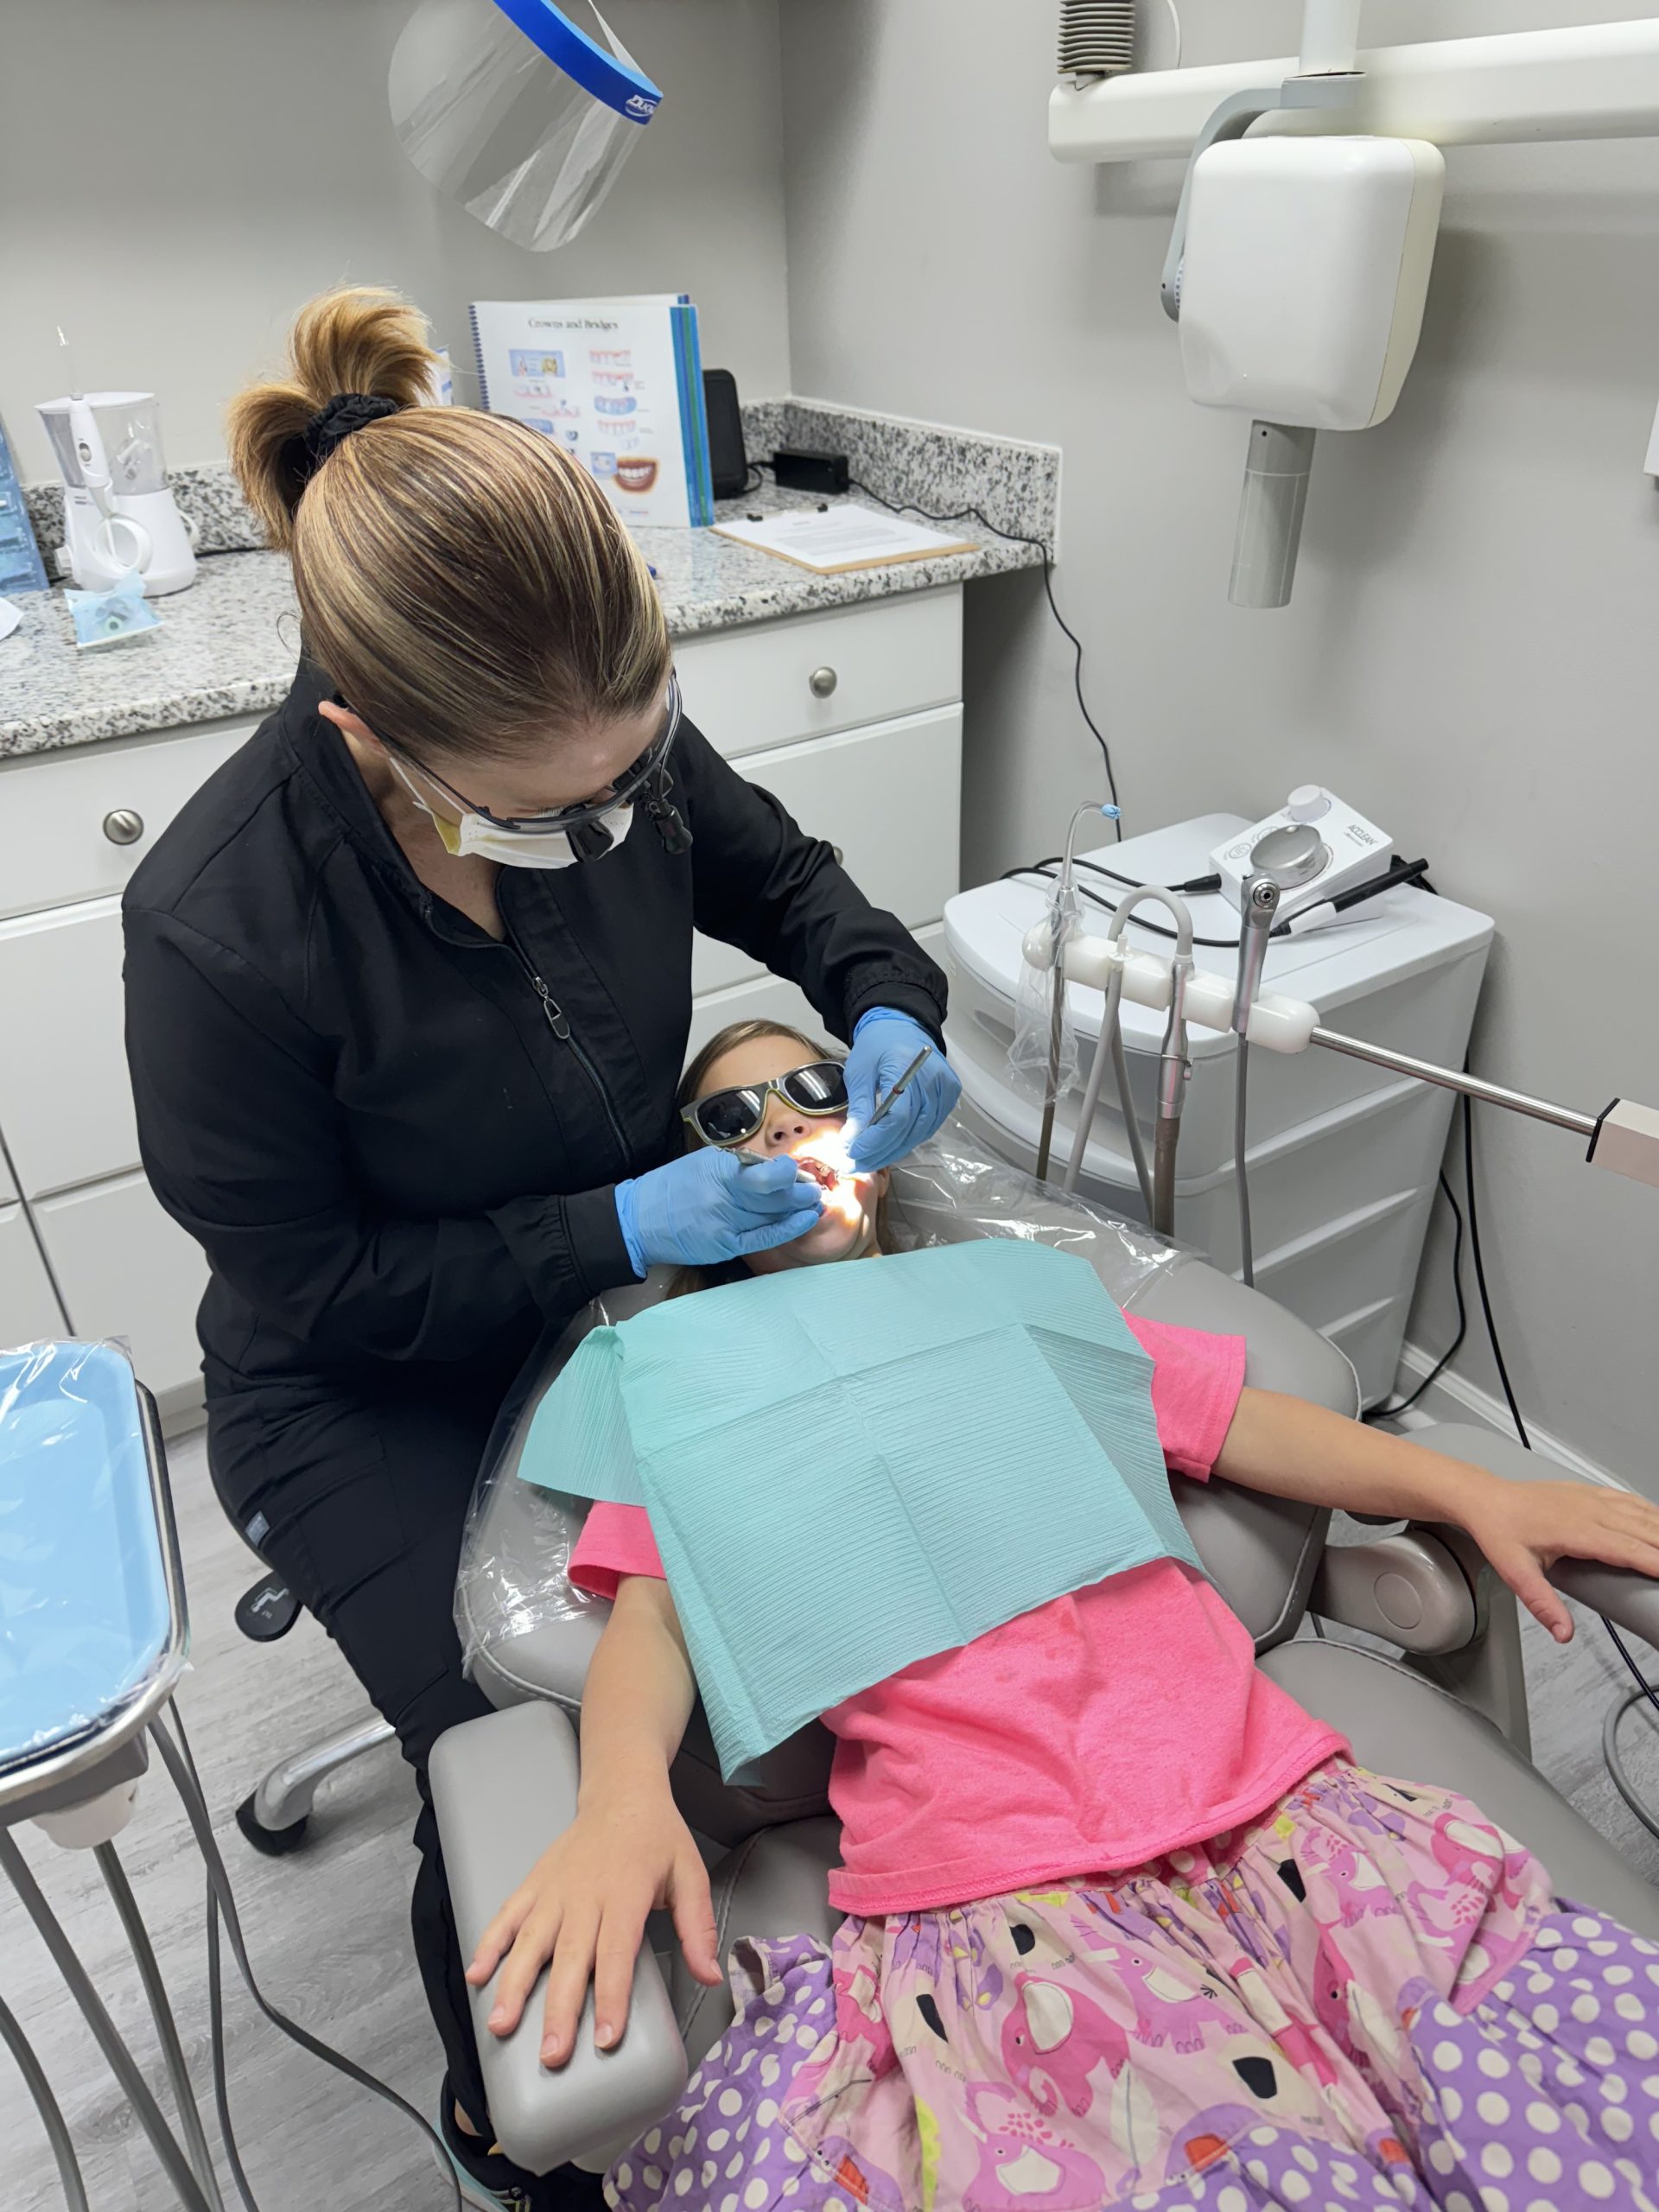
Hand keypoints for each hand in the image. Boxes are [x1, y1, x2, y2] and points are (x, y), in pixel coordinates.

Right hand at [466, 1777, 721, 2065]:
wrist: (622, 1791)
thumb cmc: (657, 1837)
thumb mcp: (690, 1874)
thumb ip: (698, 1927)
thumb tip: (711, 1975)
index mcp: (626, 1893)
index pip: (616, 1954)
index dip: (611, 1997)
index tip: (606, 2039)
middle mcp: (585, 1894)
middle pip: (569, 1958)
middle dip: (559, 2009)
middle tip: (552, 2054)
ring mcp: (554, 1889)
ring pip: (530, 1941)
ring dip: (514, 1984)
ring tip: (500, 2024)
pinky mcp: (535, 1883)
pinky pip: (508, 1915)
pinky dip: (489, 1943)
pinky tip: (476, 1975)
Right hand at [616, 1145, 821, 1271]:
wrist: (640, 1220)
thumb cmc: (673, 1186)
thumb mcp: (703, 1162)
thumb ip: (738, 1165)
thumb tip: (775, 1168)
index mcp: (716, 1171)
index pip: (762, 1174)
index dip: (786, 1173)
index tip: (795, 1169)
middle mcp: (722, 1198)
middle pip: (772, 1196)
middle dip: (799, 1191)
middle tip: (816, 1187)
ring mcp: (724, 1225)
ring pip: (771, 1216)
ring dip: (798, 1208)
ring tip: (815, 1201)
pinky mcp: (724, 1245)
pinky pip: (763, 1238)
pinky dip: (787, 1229)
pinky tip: (805, 1219)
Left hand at [845, 1009, 960, 1171]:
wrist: (901, 1026)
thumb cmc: (877, 1046)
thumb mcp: (859, 1072)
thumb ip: (859, 1108)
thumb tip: (851, 1142)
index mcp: (906, 1067)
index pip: (897, 1117)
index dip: (875, 1141)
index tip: (853, 1153)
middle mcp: (932, 1079)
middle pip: (909, 1130)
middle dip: (880, 1152)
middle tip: (856, 1164)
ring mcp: (945, 1088)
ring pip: (920, 1133)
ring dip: (893, 1150)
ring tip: (869, 1159)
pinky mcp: (950, 1094)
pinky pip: (929, 1126)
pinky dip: (909, 1139)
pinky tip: (890, 1145)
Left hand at [1459, 1476, 1658, 1643]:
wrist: (1484, 1497)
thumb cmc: (1500, 1530)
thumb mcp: (1515, 1573)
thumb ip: (1542, 1604)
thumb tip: (1563, 1632)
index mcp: (1576, 1530)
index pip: (1629, 1549)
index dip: (1657, 1562)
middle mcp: (1589, 1511)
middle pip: (1644, 1530)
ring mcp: (1591, 1499)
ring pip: (1641, 1512)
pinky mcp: (1589, 1493)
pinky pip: (1629, 1500)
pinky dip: (1650, 1511)